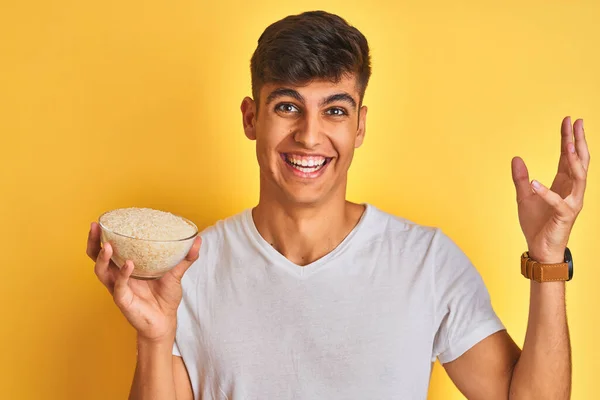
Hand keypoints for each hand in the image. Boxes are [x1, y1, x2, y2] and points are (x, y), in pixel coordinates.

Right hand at [86, 222, 201, 341]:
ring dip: (102, 257)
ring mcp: (118, 287)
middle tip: (95, 227)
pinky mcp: (122, 300)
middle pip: (96, 257)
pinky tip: (128, 265)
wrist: (165, 321)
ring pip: (101, 271)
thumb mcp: (176, 273)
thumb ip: (185, 257)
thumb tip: (197, 240)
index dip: (102, 235)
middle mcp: (118, 276)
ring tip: (108, 245)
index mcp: (126, 267)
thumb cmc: (165, 297)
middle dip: (94, 242)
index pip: (108, 248)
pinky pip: (119, 286)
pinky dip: (123, 274)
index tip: (102, 221)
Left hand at [511, 117, 589, 261]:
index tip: (569, 120)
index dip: (567, 138)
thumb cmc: (536, 224)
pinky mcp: (564, 216)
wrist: (539, 248)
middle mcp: (571, 191)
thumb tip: (516, 158)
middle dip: (577, 141)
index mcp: (562, 184)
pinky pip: (557, 202)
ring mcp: (570, 203)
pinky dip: (546, 192)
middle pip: (578, 161)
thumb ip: (521, 178)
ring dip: (573, 160)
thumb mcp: (523, 197)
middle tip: (576, 121)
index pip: (567, 157)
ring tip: (567, 143)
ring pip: (578, 177)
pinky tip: (535, 182)